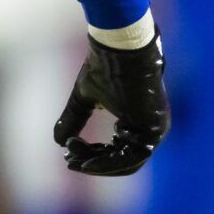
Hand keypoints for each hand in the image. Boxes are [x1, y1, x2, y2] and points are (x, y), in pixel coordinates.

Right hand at [54, 29, 168, 175]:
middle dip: (93, 163)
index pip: (117, 151)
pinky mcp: (155, 130)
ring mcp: (155, 131)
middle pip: (122, 161)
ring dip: (99, 164)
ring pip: (127, 163)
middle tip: (70, 161)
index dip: (93, 157)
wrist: (120, 49)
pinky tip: (89, 159)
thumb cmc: (104, 67)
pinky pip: (133, 158)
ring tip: (75, 159)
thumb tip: (58, 142)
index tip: (68, 154)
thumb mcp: (84, 98)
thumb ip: (75, 119)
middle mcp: (149, 129)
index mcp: (136, 121)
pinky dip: (110, 163)